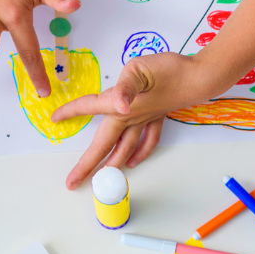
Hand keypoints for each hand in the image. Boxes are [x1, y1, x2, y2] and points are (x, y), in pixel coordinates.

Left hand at [53, 51, 215, 188]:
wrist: (200, 78)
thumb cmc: (169, 70)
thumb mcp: (140, 70)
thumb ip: (126, 86)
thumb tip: (118, 104)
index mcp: (120, 105)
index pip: (89, 108)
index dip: (71, 113)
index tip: (54, 120)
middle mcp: (130, 117)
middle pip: (104, 145)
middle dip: (87, 165)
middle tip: (72, 183)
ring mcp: (145, 120)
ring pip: (125, 147)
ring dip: (112, 163)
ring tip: (101, 177)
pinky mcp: (157, 117)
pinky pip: (146, 140)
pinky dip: (140, 152)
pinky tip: (134, 161)